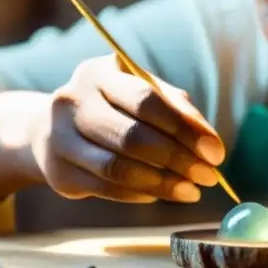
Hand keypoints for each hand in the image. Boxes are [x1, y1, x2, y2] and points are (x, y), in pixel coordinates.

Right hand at [30, 54, 224, 202]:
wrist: (51, 129)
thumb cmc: (114, 108)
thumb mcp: (144, 94)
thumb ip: (179, 111)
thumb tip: (211, 145)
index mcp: (99, 73)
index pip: (146, 101)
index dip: (184, 129)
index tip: (216, 153)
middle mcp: (73, 101)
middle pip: (132, 137)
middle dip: (178, 160)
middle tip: (208, 177)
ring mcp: (59, 138)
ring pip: (117, 168)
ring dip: (161, 184)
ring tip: (190, 191)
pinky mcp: (58, 173)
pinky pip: (106, 188)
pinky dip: (138, 194)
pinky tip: (159, 194)